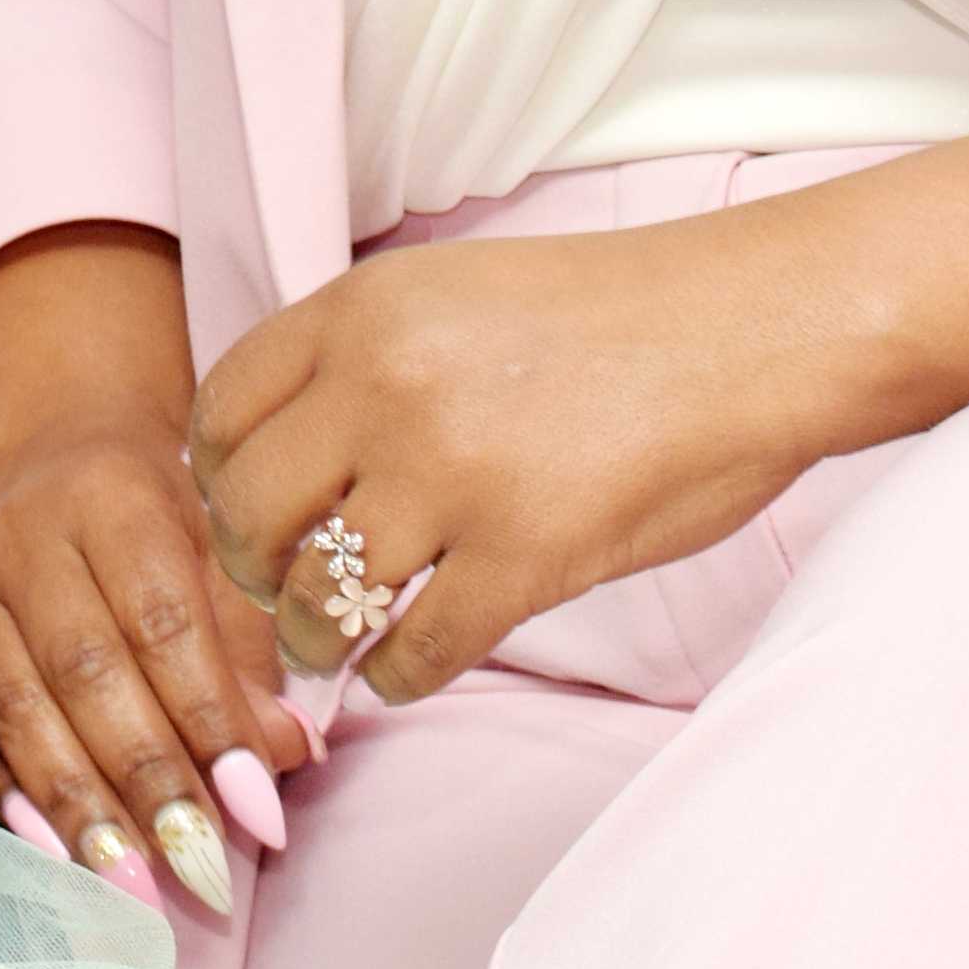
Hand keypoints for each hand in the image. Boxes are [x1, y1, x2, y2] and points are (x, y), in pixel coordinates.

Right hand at [0, 418, 303, 918]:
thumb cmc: (166, 515)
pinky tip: (58, 853)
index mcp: (112, 500)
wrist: (62, 460)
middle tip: (200, 865)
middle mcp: (30, 544)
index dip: (210, 717)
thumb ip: (254, 650)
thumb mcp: (225, 551)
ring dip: (80, 805)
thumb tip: (285, 755)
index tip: (258, 806)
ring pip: (19, 709)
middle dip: (146, 779)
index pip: (163, 619)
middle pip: (86, 671)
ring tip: (133, 882)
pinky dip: (16, 800)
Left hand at [190, 210, 852, 702]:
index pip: (222, 414)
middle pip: (248, 517)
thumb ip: (361, 358)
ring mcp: (454, 477)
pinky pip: (414, 656)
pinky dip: (401, 677)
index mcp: (364, 312)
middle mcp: (388, 388)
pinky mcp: (524, 559)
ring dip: (322, 638)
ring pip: (318, 602)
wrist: (750, 330)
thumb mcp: (454, 292)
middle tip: (289, 588)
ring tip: (347, 638)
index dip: (218, 480)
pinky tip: (419, 661)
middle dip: (257, 570)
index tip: (249, 510)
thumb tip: (282, 460)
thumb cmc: (611, 316)